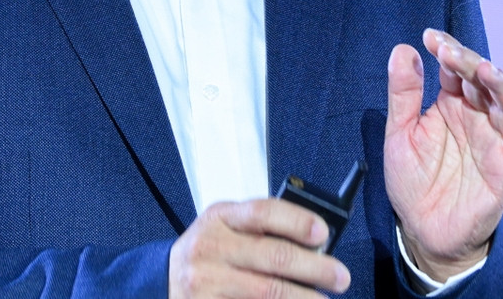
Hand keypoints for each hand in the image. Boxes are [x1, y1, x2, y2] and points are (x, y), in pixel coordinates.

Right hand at [168, 198, 350, 298]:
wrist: (163, 281)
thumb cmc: (209, 251)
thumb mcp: (227, 228)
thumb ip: (263, 229)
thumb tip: (316, 244)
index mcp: (220, 217)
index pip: (264, 212)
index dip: (297, 221)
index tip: (324, 234)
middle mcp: (210, 247)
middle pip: (273, 256)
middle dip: (315, 268)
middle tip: (340, 277)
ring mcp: (205, 281)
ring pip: (266, 291)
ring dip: (302, 298)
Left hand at [384, 29, 502, 281]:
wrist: (424, 232)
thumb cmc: (413, 182)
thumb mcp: (399, 134)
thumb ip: (404, 94)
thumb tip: (404, 50)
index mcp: (453, 104)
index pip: (457, 68)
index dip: (448, 50)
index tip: (431, 38)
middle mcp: (478, 117)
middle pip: (484, 81)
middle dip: (470, 63)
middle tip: (450, 53)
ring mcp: (494, 142)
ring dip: (500, 86)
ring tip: (486, 71)